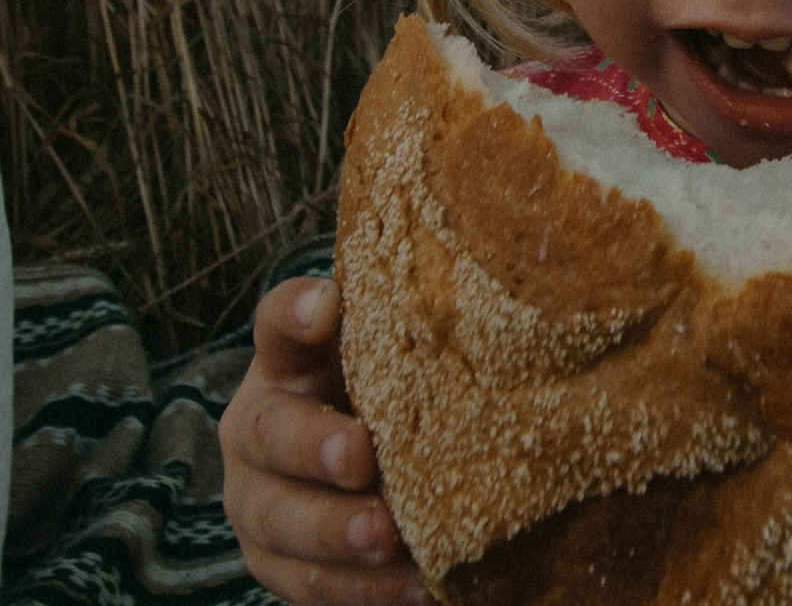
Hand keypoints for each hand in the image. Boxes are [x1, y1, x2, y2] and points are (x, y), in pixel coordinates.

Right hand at [219, 277, 431, 605]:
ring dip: (337, 535)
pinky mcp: (286, 566)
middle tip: (361, 457)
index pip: (278, 324)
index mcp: (284, 365)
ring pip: (284, 524)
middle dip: (315, 450)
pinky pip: (316, 587)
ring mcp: (263, 505)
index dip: (296, 313)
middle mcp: (258, 431)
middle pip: (270, 437)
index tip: (326, 307)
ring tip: (388, 538)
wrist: (368, 467)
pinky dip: (366, 591)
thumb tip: (469, 280)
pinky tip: (420, 586)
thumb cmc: (393, 395)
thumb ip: (413, 321)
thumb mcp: (396, 354)